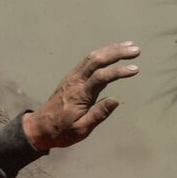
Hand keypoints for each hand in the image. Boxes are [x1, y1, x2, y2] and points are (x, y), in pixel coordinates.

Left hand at [23, 41, 140, 149]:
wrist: (40, 127)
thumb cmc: (62, 131)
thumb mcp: (81, 130)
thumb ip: (98, 114)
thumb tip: (115, 100)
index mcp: (79, 95)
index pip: (101, 77)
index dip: (118, 71)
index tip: (135, 70)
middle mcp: (75, 82)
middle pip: (96, 60)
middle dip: (116, 52)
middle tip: (136, 50)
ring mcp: (71, 77)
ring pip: (91, 57)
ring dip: (111, 50)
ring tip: (129, 46)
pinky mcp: (71, 77)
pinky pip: (87, 61)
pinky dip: (102, 53)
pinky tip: (112, 52)